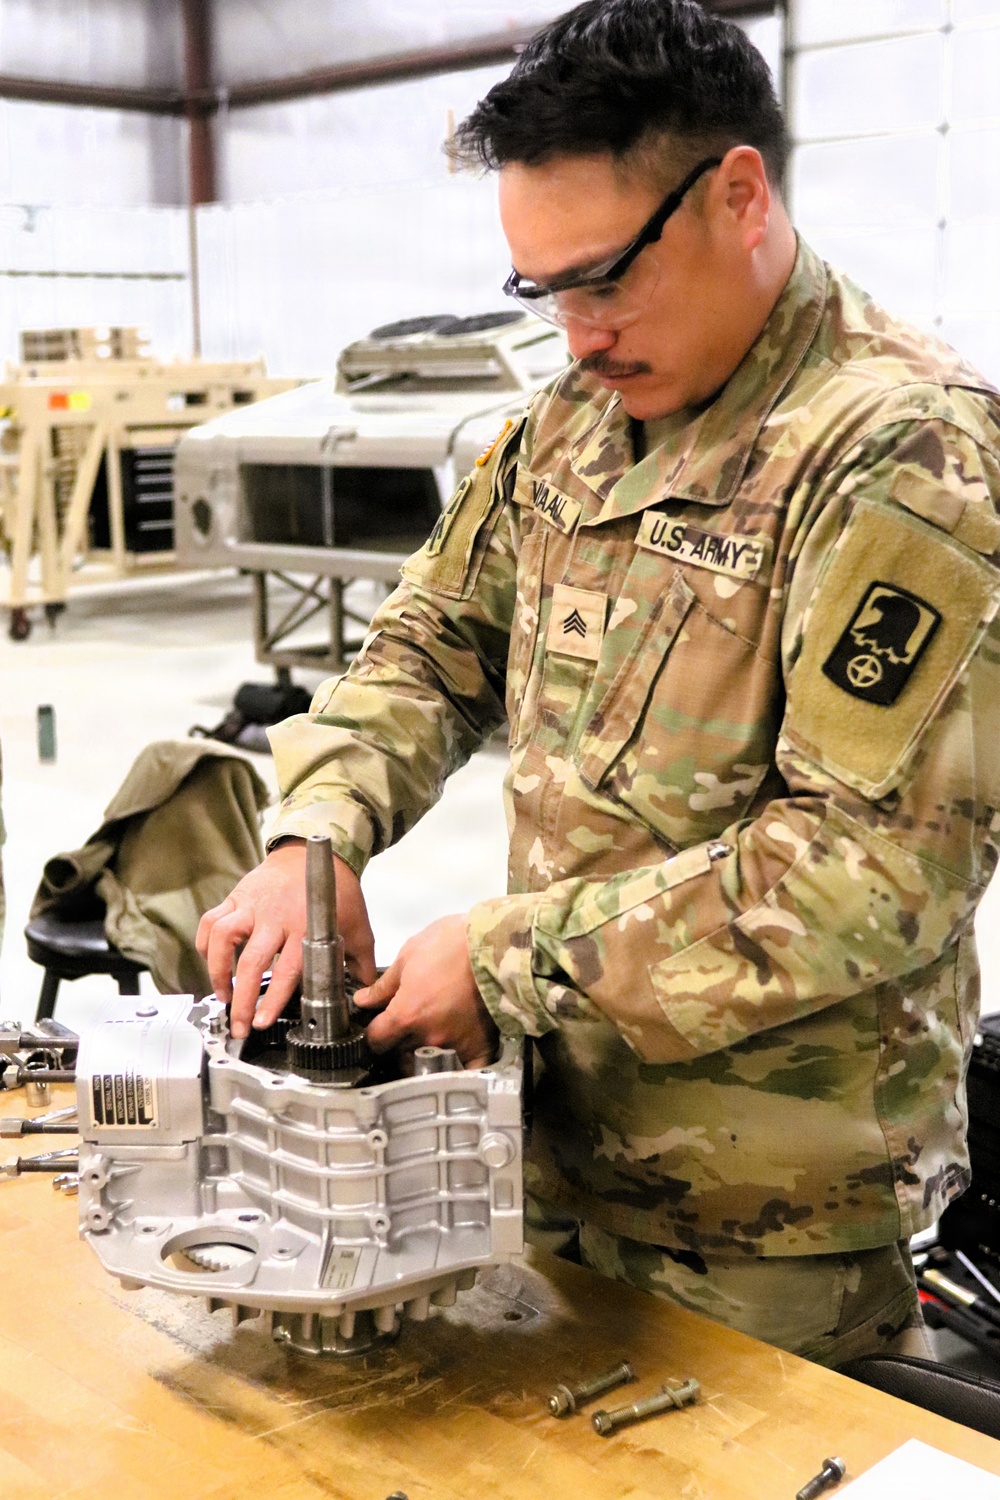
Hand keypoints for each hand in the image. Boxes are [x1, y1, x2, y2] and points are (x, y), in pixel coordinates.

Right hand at [196, 840, 376, 1037]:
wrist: (312, 851)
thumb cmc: (336, 890)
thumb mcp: (358, 925)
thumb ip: (360, 961)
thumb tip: (368, 993)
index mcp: (306, 927)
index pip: (286, 971)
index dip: (272, 1000)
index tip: (261, 1022)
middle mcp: (275, 917)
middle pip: (251, 962)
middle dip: (242, 1000)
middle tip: (238, 1025)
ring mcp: (251, 906)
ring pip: (222, 938)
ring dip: (217, 971)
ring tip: (223, 996)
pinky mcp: (235, 897)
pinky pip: (210, 921)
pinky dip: (204, 944)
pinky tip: (210, 963)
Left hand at [354, 915, 498, 1068]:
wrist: (496, 943)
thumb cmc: (452, 944)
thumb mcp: (408, 956)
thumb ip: (384, 986)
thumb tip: (364, 1000)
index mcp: (406, 1015)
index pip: (376, 1040)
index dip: (373, 1032)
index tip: (378, 1024)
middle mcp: (428, 1036)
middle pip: (399, 1052)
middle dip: (397, 1041)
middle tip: (404, 1025)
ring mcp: (455, 1044)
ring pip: (429, 1059)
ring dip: (423, 1051)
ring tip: (428, 1034)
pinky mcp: (480, 1046)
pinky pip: (466, 1070)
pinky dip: (459, 1069)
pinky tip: (454, 1060)